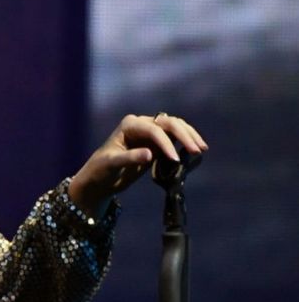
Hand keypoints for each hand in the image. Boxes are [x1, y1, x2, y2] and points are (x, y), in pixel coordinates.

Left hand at [68, 113, 207, 218]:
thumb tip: (150, 154)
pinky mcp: (156, 143)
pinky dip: (185, 142)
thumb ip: (130, 158)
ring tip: (201, 149)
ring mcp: (150, 132)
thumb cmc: (101, 169)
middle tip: (197, 151)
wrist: (100, 178)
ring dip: (189, 135)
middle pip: (168, 123)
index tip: (175, 160)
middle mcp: (141, 124)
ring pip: (174, 127)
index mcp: (129, 125)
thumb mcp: (112, 164)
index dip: (166, 143)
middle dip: (184, 135)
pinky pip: (175, 138)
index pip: (153, 129)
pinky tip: (195, 151)